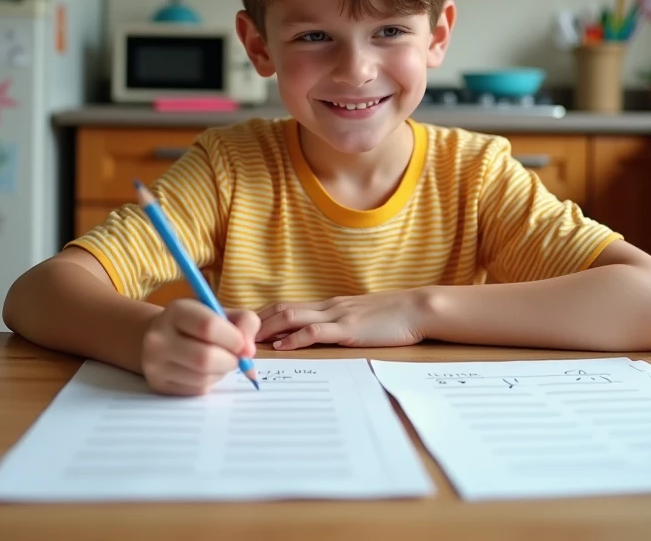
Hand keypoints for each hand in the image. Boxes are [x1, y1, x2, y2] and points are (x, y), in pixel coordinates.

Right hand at [141, 299, 259, 395]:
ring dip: (221, 373)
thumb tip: (248, 351)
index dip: (233, 338)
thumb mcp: (221, 312)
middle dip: (230, 360)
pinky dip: (210, 383)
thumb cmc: (198, 324)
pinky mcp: (158, 385)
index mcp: (177, 311)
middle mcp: (159, 337)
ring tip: (219, 362)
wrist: (161, 338)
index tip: (243, 344)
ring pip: (203, 378)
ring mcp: (155, 363)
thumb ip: (244, 322)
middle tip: (236, 358)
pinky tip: (205, 372)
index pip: (208, 326)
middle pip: (205, 358)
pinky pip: (196, 390)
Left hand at [255, 291, 430, 350]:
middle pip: (281, 308)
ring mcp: (337, 315)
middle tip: (233, 335)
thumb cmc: (392, 317)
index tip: (242, 327)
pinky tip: (282, 346)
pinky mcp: (349, 328)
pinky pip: (316, 331)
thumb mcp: (358, 317)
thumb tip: (316, 336)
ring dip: (267, 329)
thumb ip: (338, 323)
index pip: (286, 305)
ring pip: (292, 316)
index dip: (262, 316)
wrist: (417, 308)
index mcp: (328, 304)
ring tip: (247, 342)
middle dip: (255, 322)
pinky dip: (295, 338)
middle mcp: (327, 306)